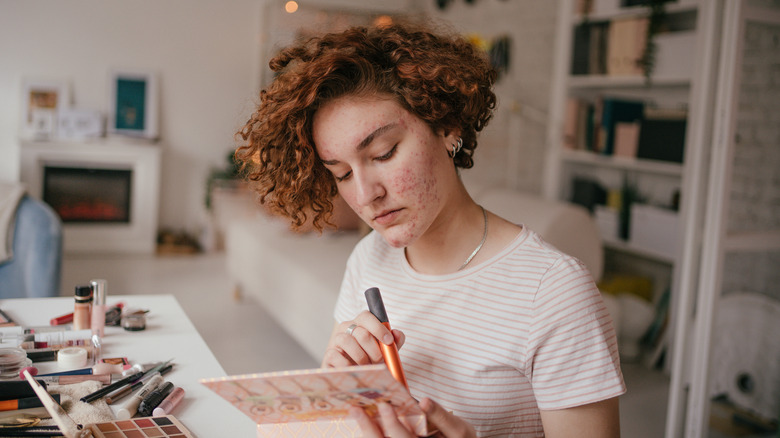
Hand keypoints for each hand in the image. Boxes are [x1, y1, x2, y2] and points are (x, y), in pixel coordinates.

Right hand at [321, 311, 405, 367]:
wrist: (357, 375)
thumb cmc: (373, 358)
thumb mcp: (386, 350)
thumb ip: (395, 341)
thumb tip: (396, 334)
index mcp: (361, 323)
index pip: (367, 316)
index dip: (379, 328)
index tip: (389, 341)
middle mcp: (347, 328)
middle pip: (361, 333)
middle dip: (374, 350)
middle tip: (381, 362)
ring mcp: (336, 340)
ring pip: (347, 341)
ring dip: (361, 357)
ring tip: (369, 368)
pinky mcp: (329, 354)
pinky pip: (336, 356)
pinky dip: (348, 365)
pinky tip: (356, 370)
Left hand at [350, 397, 475, 437]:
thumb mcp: (459, 429)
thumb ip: (441, 416)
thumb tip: (424, 402)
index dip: (392, 423)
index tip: (384, 405)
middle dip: (368, 428)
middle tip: (356, 409)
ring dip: (367, 431)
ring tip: (356, 412)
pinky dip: (373, 433)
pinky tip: (365, 421)